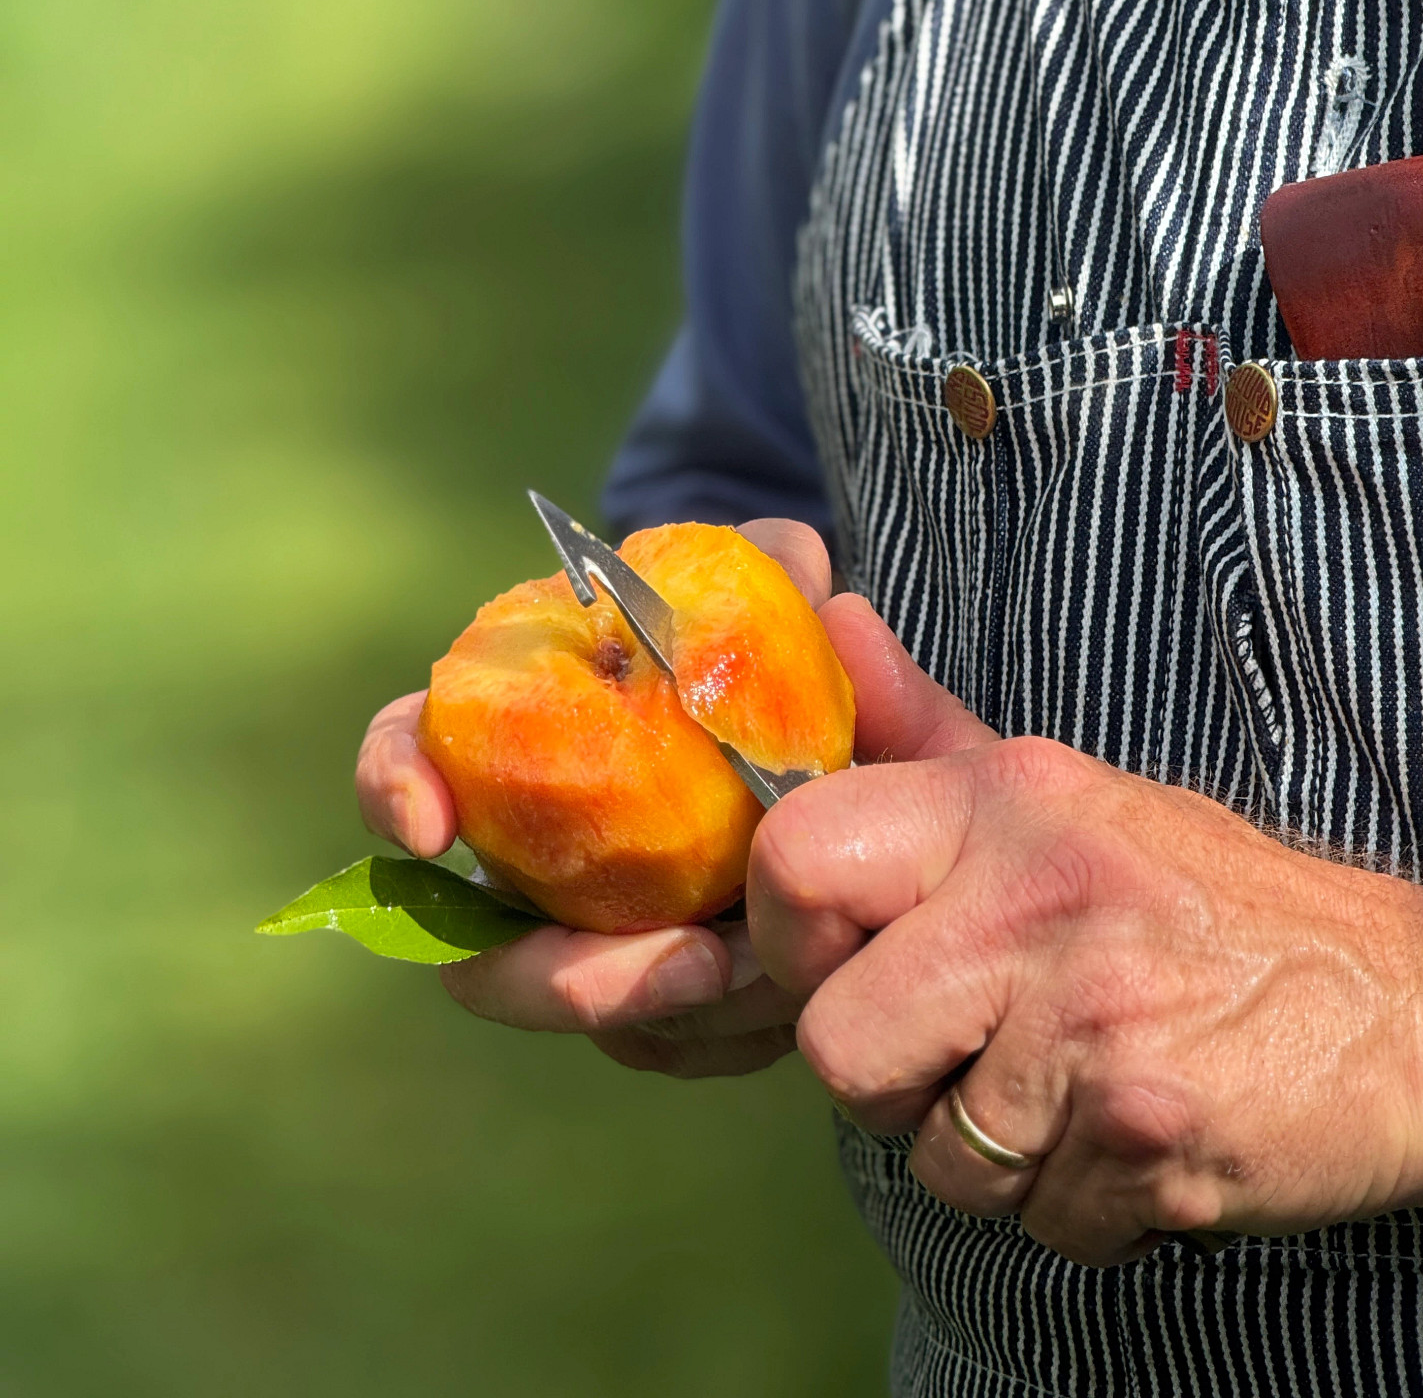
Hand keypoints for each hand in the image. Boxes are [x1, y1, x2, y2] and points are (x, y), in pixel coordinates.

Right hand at [353, 519, 837, 1077]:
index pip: (409, 755)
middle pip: (483, 956)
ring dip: (654, 1010)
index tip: (428, 824)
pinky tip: (790, 989)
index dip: (392, 786)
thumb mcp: (782, 600)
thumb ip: (775, 569)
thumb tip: (794, 565)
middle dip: (555, 980)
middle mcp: (533, 855)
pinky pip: (668, 1044)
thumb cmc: (776, 652)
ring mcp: (594, 936)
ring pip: (581, 1012)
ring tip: (750, 971)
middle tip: (679, 961)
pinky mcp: (668, 999)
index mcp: (518, 738)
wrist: (841, 742)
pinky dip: (717, 1032)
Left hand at [748, 604, 1422, 1264]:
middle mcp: (1040, 897)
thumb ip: (925, 731)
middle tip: (971, 1049)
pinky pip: (1037, 1223)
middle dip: (890, 1079)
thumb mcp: (1061, 793)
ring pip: (933, 1159)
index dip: (793, 937)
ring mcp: (1096, 1019)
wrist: (1406, 1008)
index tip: (850, 958)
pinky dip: (1076, 1208)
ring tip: (1068, 1087)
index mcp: (1005, 802)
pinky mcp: (1150, 1132)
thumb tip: (827, 623)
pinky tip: (1127, 1135)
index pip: (794, 861)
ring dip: (992, 1154)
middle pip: (838, 1046)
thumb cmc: (1201, 901)